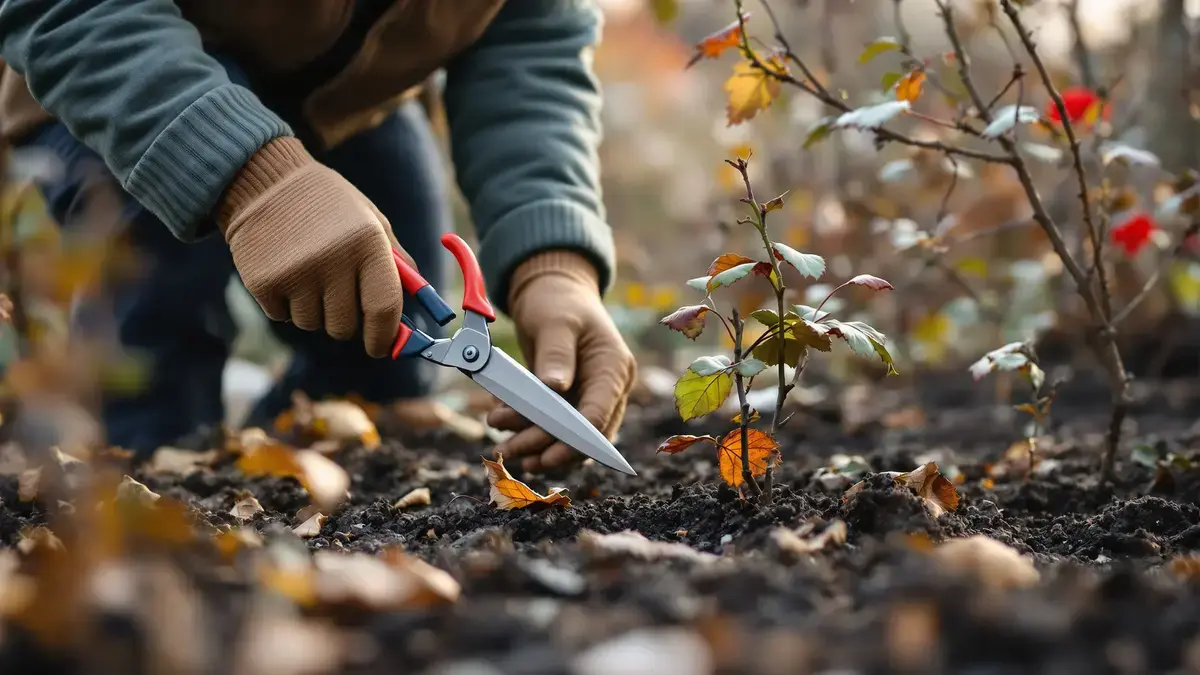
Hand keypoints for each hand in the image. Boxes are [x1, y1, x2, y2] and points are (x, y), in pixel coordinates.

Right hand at [218, 137, 411, 356]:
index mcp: (367, 243)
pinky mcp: (263, 282)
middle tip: (337, 294)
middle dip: (345, 321)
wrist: (265, 181)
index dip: (383, 337)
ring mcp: (296, 272)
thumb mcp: (372, 222)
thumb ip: (398, 265)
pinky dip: (285, 303)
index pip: (383, 309)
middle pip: (345, 327)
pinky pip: (283, 316)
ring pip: (313, 324)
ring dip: (313, 309)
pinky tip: (285, 270)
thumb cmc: (330, 206)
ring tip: (308, 271)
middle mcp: (333, 259)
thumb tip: (422, 310)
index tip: (382, 348)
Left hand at [487, 251, 635, 472]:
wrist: (552, 291)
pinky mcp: (569, 398)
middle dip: (546, 447)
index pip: (599, 416)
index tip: (547, 456)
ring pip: (566, 434)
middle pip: (582, 433)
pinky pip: (552, 423)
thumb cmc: (557, 301)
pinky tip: (506, 423)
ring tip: (503, 446)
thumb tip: (555, 388)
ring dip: (534, 444)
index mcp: (613, 368)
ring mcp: (589, 394)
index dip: (574, 442)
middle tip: (510, 451)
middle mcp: (607, 387)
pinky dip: (529, 429)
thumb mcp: (555, 321)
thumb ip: (556, 354)